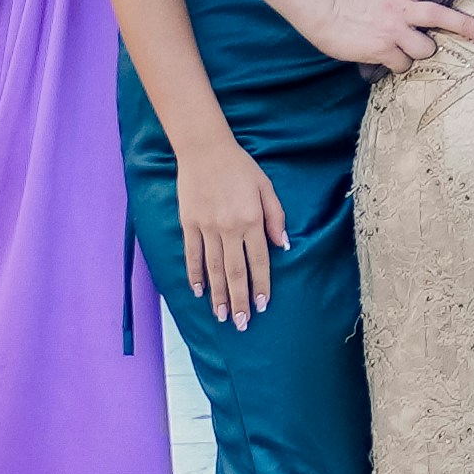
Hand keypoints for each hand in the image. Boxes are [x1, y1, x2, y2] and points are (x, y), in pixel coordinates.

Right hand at [174, 133, 294, 324]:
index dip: (261, 285)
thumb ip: (275, 217)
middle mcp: (229, 228)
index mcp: (251, 220)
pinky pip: (192, 255)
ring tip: (222, 315)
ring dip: (218, 295)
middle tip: (243, 323)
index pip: (258, 260)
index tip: (263, 305)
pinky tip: (198, 291)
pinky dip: (195, 274)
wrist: (205, 150)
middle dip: (240, 300)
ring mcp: (206, 228)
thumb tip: (284, 246)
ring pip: (213, 269)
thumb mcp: (266, 187)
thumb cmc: (240, 167)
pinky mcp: (189, 224)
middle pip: (235, 271)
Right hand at [308, 0, 473, 74]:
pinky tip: (390, 57)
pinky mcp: (383, 50)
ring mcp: (393, 31)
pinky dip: (400, 64)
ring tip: (409, 47)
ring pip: (426, 48)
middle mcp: (400, 9)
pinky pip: (404, 64)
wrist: (323, 14)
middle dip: (467, 26)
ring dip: (422, 50)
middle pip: (441, 16)